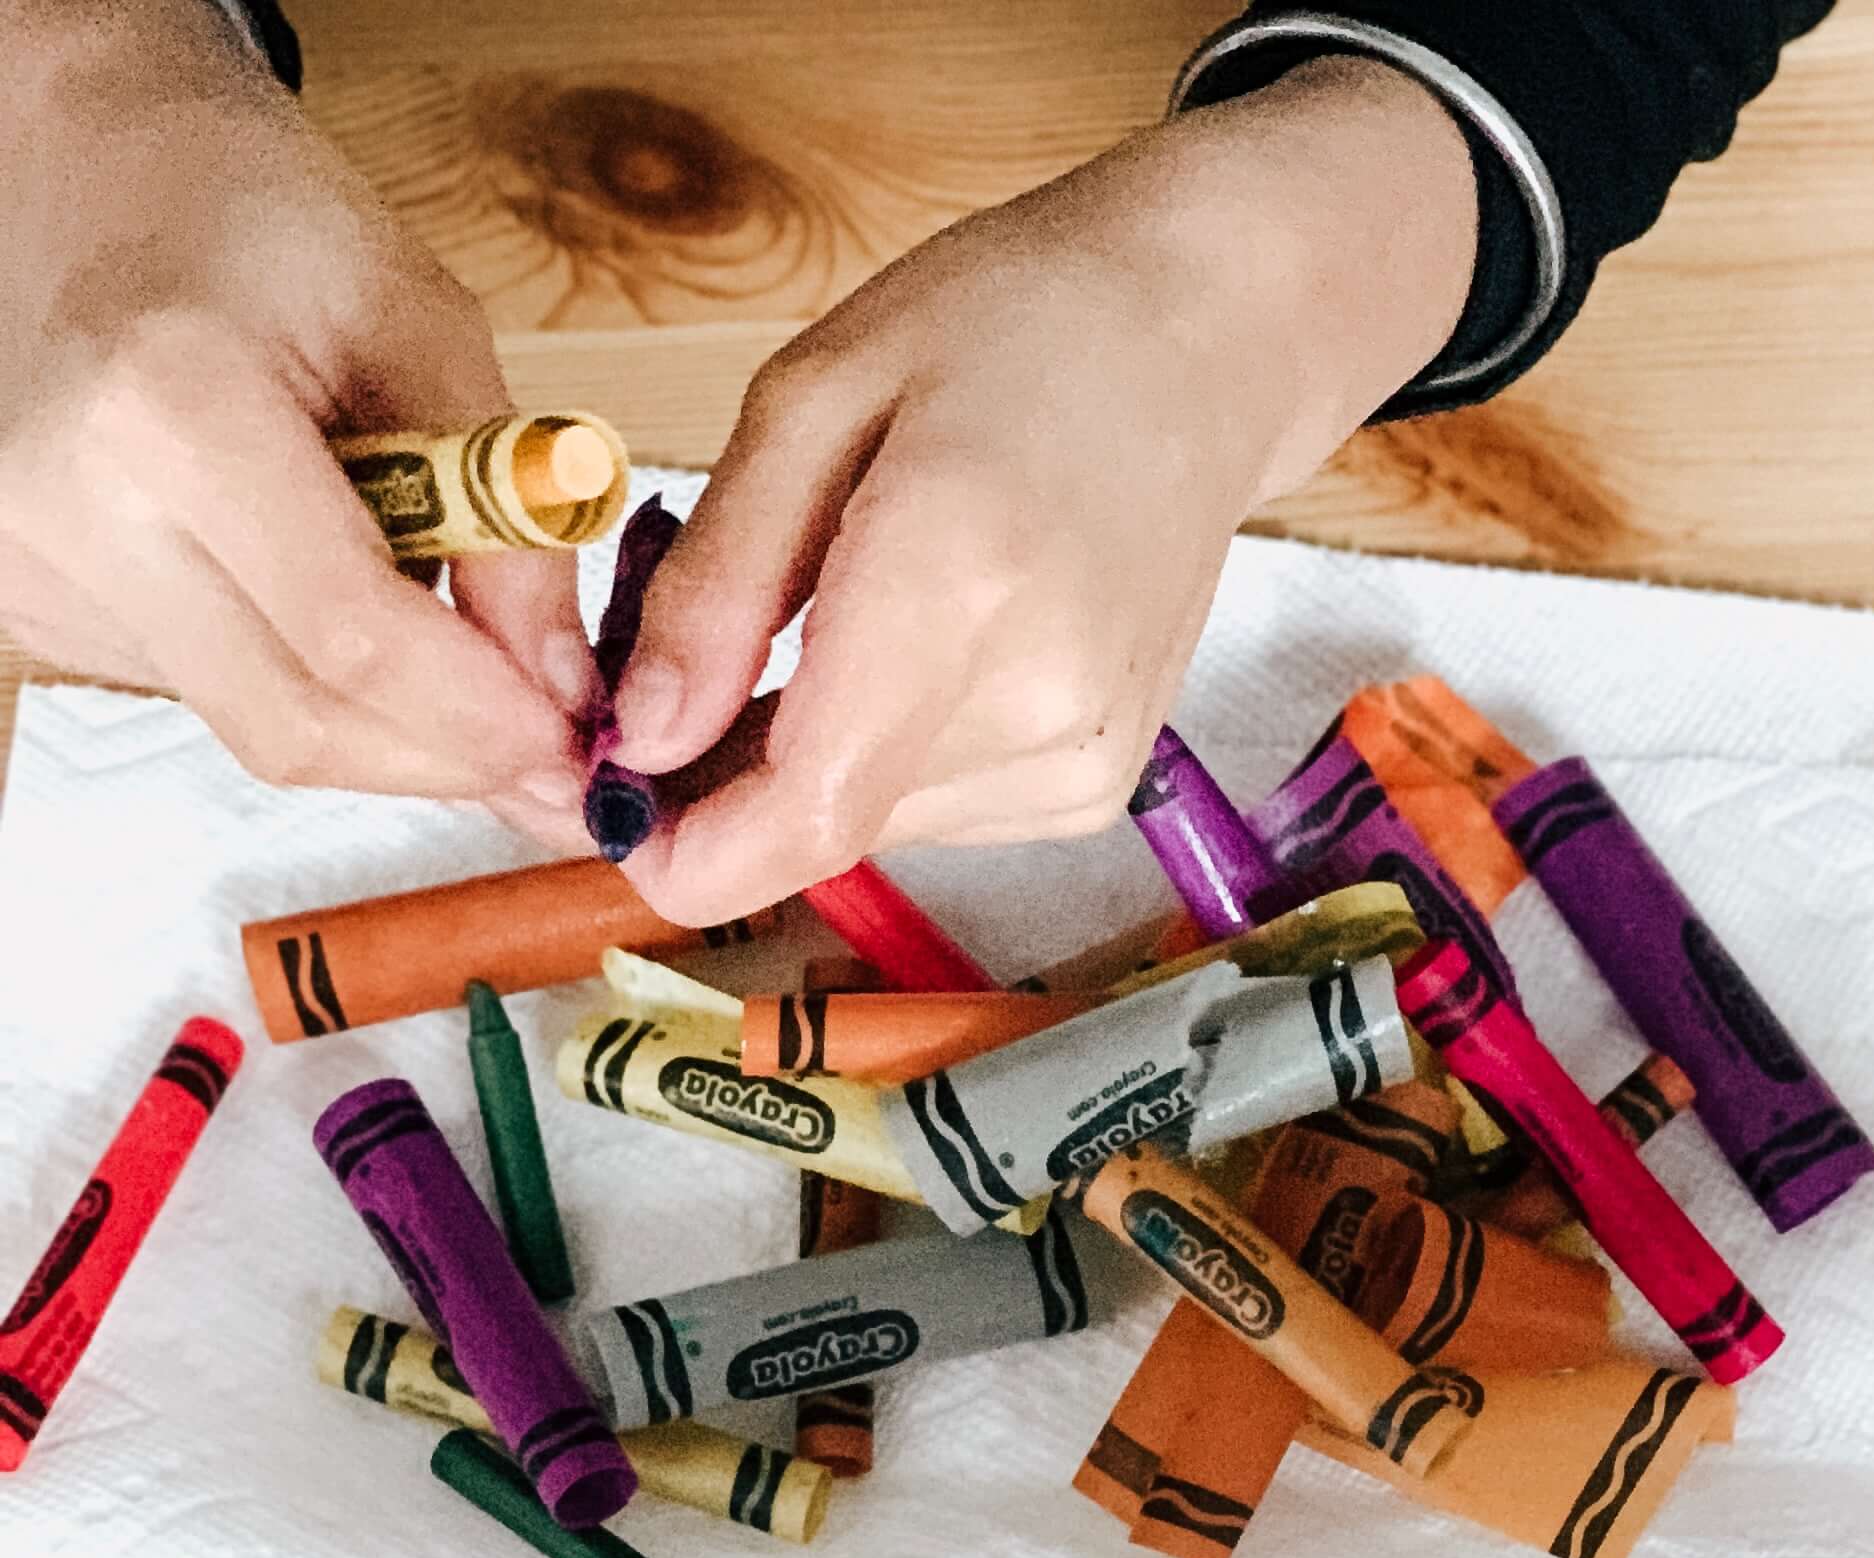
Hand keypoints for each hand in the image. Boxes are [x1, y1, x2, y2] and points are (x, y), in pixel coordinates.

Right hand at [0, 0, 593, 826]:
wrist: (84, 168)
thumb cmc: (248, 212)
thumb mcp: (418, 317)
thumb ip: (504, 507)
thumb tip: (561, 688)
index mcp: (166, 405)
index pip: (351, 637)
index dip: (484, 719)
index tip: (578, 747)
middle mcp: (73, 504)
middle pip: (299, 725)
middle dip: (447, 761)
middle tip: (547, 753)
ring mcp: (38, 564)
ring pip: (258, 730)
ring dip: (387, 729)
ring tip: (452, 657)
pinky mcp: (37, 602)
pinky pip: (213, 694)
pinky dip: (309, 682)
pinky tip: (333, 602)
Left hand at [606, 60, 1479, 925]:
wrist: (1202, 345)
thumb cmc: (1008, 328)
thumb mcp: (814, 398)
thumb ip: (719, 581)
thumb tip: (643, 740)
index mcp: (956, 583)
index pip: (806, 809)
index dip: (689, 853)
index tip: (609, 817)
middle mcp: (1038, 705)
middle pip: (825, 822)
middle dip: (725, 777)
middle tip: (693, 652)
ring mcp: (1081, 761)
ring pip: (873, 823)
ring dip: (805, 757)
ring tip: (823, 615)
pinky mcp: (1096, 786)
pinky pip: (936, 809)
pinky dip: (882, 751)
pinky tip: (906, 645)